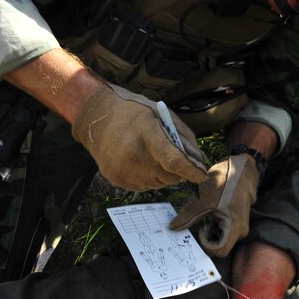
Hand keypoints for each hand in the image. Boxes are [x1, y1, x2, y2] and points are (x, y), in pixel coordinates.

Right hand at [72, 83, 207, 189]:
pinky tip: (139, 161)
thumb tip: (199, 160)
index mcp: (146, 133)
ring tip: (151, 155)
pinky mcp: (116, 179)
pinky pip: (144, 186)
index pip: (175, 161)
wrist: (95, 117)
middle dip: (178, 170)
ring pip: (159, 184)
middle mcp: (133, 154)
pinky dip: (148, 177)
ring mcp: (123, 169)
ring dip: (162, 174)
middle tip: (171, 157)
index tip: (202, 176)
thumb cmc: (133, 112)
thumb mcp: (161, 114)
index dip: (192, 171)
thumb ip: (183, 136)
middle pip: (170, 176)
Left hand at [169, 155, 257, 256]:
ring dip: (211, 232)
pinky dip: (215, 226)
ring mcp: (240, 226)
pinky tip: (210, 213)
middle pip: (220, 247)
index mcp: (234, 228)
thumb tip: (172, 228)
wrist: (242, 168)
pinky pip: (224, 230)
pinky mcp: (237, 220)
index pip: (219, 251)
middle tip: (199, 225)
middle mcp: (240, 231)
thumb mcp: (203, 199)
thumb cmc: (225, 182)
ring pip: (221, 238)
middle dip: (207, 240)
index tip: (201, 230)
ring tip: (205, 216)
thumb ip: (188, 216)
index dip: (206, 245)